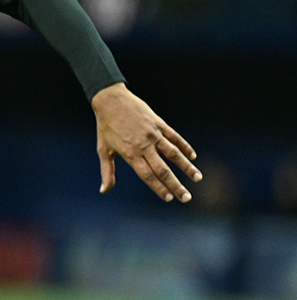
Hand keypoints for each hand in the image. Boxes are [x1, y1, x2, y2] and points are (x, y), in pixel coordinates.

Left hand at [92, 83, 201, 201]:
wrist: (110, 100)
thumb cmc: (105, 127)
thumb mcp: (103, 150)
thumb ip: (107, 172)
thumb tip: (104, 191)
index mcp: (130, 153)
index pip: (147, 175)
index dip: (158, 187)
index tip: (169, 199)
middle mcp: (144, 145)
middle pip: (163, 169)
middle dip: (176, 185)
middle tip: (187, 198)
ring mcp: (153, 134)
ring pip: (174, 154)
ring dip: (187, 167)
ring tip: (198, 178)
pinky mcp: (159, 124)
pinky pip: (175, 137)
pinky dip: (185, 147)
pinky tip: (193, 157)